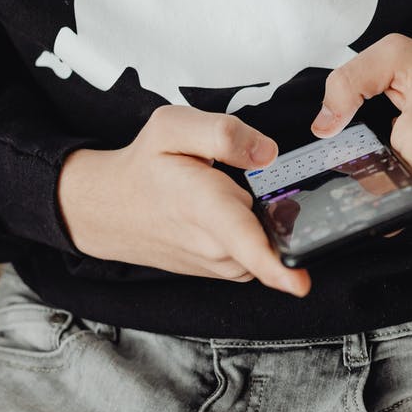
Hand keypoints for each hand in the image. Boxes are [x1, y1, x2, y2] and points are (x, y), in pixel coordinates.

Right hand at [58, 106, 310, 296]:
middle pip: (273, 232)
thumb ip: (224, 133)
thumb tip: (267, 153)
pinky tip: (231, 212)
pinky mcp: (224, 271)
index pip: (244, 242)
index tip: (300, 284)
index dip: (276, 266)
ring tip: (227, 194)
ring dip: (263, 222)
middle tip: (243, 180)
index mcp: (204, 206)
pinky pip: (256, 253)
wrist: (111, 209)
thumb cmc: (145, 167)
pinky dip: (254, 234)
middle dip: (280, 207)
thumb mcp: (173, 127)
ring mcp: (219, 264)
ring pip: (267, 243)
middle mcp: (214, 245)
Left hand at [311, 35, 411, 224]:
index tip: (355, 169)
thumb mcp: (397, 57)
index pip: (371, 195)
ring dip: (402, 191)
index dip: (356, 184)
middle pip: (388, 207)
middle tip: (384, 155)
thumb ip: (349, 84)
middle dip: (378, 184)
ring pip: (410, 214)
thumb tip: (324, 125)